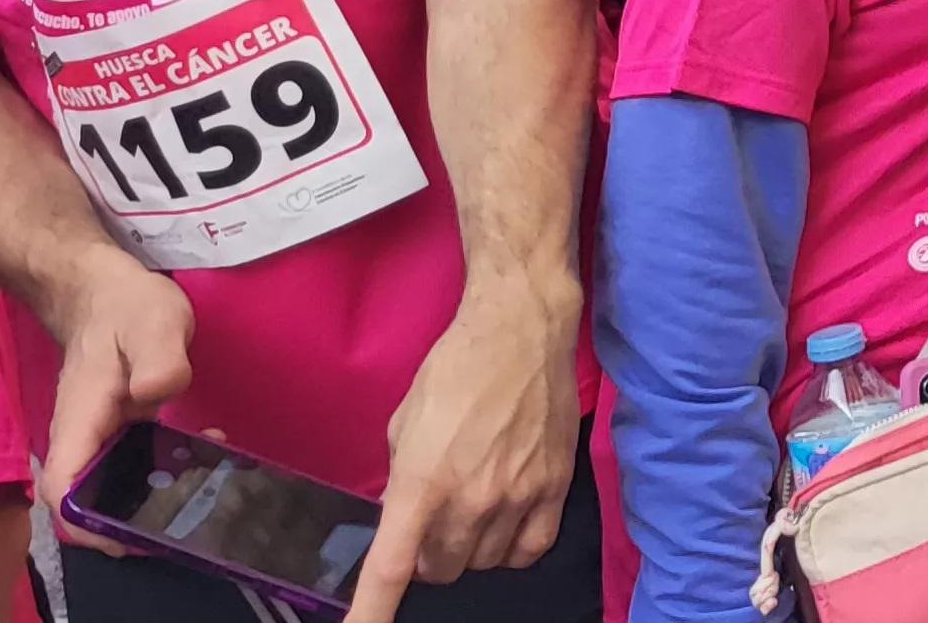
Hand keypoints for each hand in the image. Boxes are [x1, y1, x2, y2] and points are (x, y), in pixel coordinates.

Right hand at [33, 247, 191, 546]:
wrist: (103, 290)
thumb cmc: (124, 307)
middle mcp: (83, 438)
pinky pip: (134, 465)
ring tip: (210, 488)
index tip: (132, 538)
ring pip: (113, 488)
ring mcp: (99, 436)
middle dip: (132, 523)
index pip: (63, 492)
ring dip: (155, 497)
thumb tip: (156, 395)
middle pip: (87, 503)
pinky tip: (206, 456)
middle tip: (192, 519)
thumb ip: (158, 358)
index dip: (87, 526)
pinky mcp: (119, 429)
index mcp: (79, 423)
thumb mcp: (153, 322)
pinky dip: (165, 470)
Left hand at [345, 285, 580, 622]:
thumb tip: (407, 515)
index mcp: (422, 483)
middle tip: (431, 519)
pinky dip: (512, 549)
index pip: (393, 568)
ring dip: (469, 547)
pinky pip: (531, 549)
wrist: (522, 332)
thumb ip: (403, 480)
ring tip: (472, 508)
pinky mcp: (555, 488)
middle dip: (429, 554)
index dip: (371, 612)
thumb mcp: (405, 425)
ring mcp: (519, 497)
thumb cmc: (453, 369)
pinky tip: (505, 524)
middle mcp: (472, 501)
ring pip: (484, 562)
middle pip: (442, 568)